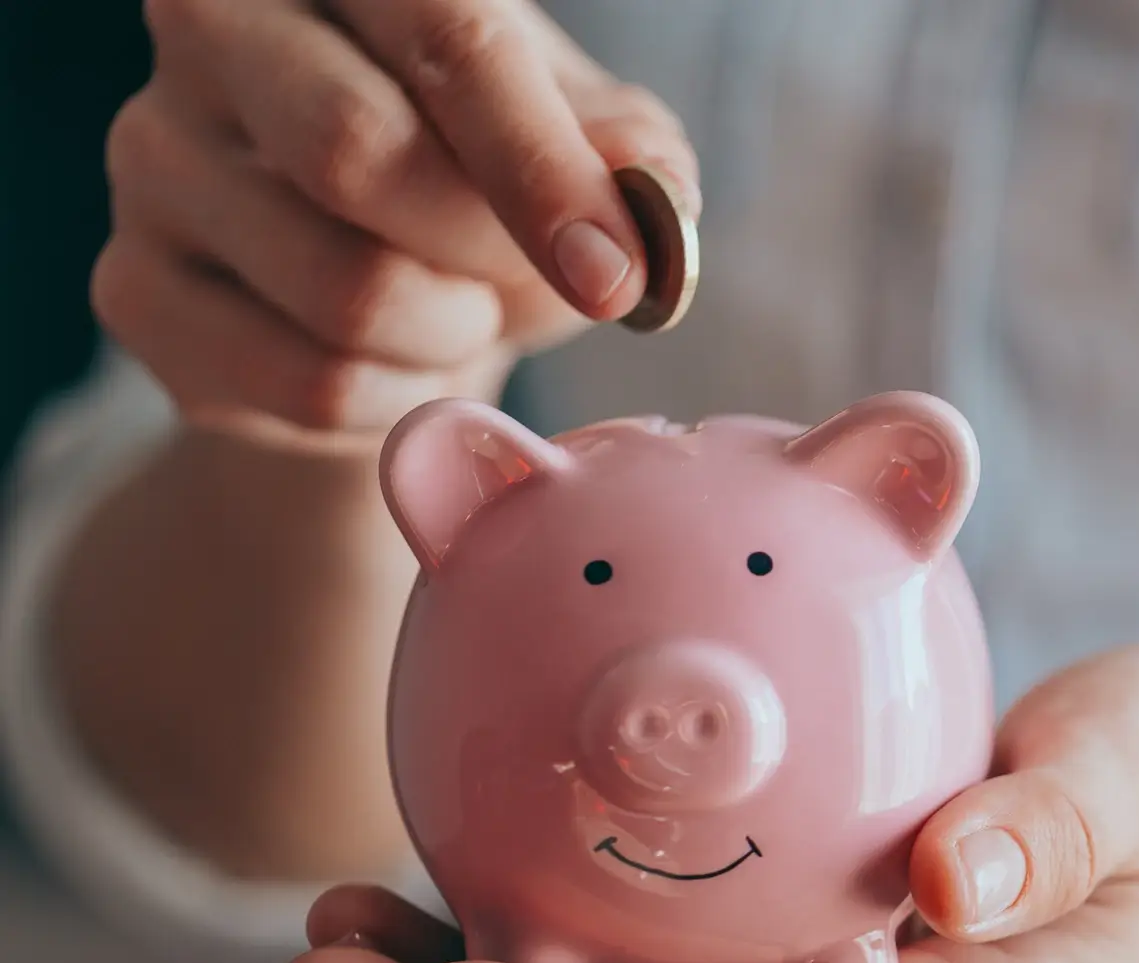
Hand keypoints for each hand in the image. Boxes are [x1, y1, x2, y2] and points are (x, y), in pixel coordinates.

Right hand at [94, 0, 699, 433]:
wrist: (372, 287)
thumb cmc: (484, 178)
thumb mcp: (576, 138)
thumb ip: (625, 153)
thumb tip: (654, 192)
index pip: (447, 38)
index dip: (540, 164)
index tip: (615, 273)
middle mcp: (211, 24)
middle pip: (358, 151)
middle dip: (491, 251)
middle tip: (550, 282)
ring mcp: (155, 157)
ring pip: (345, 292)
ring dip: (454, 336)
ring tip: (466, 312)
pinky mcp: (135, 287)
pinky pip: (311, 384)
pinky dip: (400, 400)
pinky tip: (404, 363)